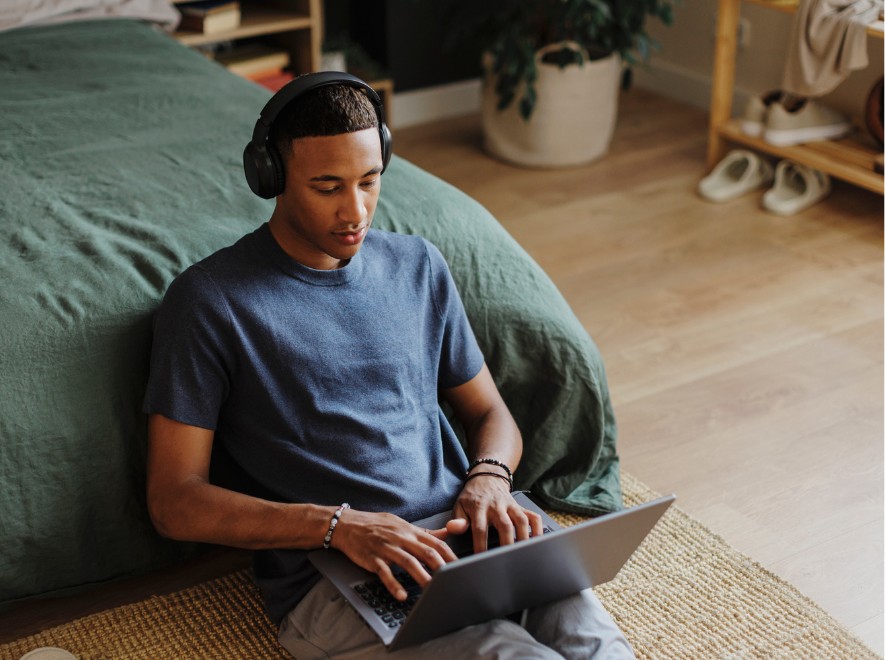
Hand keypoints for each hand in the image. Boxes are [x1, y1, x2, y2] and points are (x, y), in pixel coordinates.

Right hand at [330, 508, 457, 600]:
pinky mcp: (372, 558)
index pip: (436, 542)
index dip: (451, 555)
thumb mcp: (401, 524)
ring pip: (408, 562)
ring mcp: (386, 547)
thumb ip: (424, 532)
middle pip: (426, 552)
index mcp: (410, 531)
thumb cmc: (376, 525)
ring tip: (432, 590)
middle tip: (454, 580)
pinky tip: (401, 595)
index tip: (462, 567)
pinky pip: (384, 572)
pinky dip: (393, 584)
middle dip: (442, 567)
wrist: (347, 524)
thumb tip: (446, 532)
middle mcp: (401, 538)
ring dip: (422, 577)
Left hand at [451, 473, 543, 552]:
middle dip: (506, 543)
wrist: (486, 478)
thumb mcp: (460, 506)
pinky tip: (538, 542)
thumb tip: (452, 529)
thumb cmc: (472, 497)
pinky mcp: (520, 507)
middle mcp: (497, 506)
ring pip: (521, 520)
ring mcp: (511, 506)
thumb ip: (457, 520)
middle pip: (504, 525)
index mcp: (479, 507)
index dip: (480, 544)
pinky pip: (533, 516)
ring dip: (524, 537)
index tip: (480, 560)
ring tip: (524, 554)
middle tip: (507, 560)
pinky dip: (538, 528)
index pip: (479, 528)